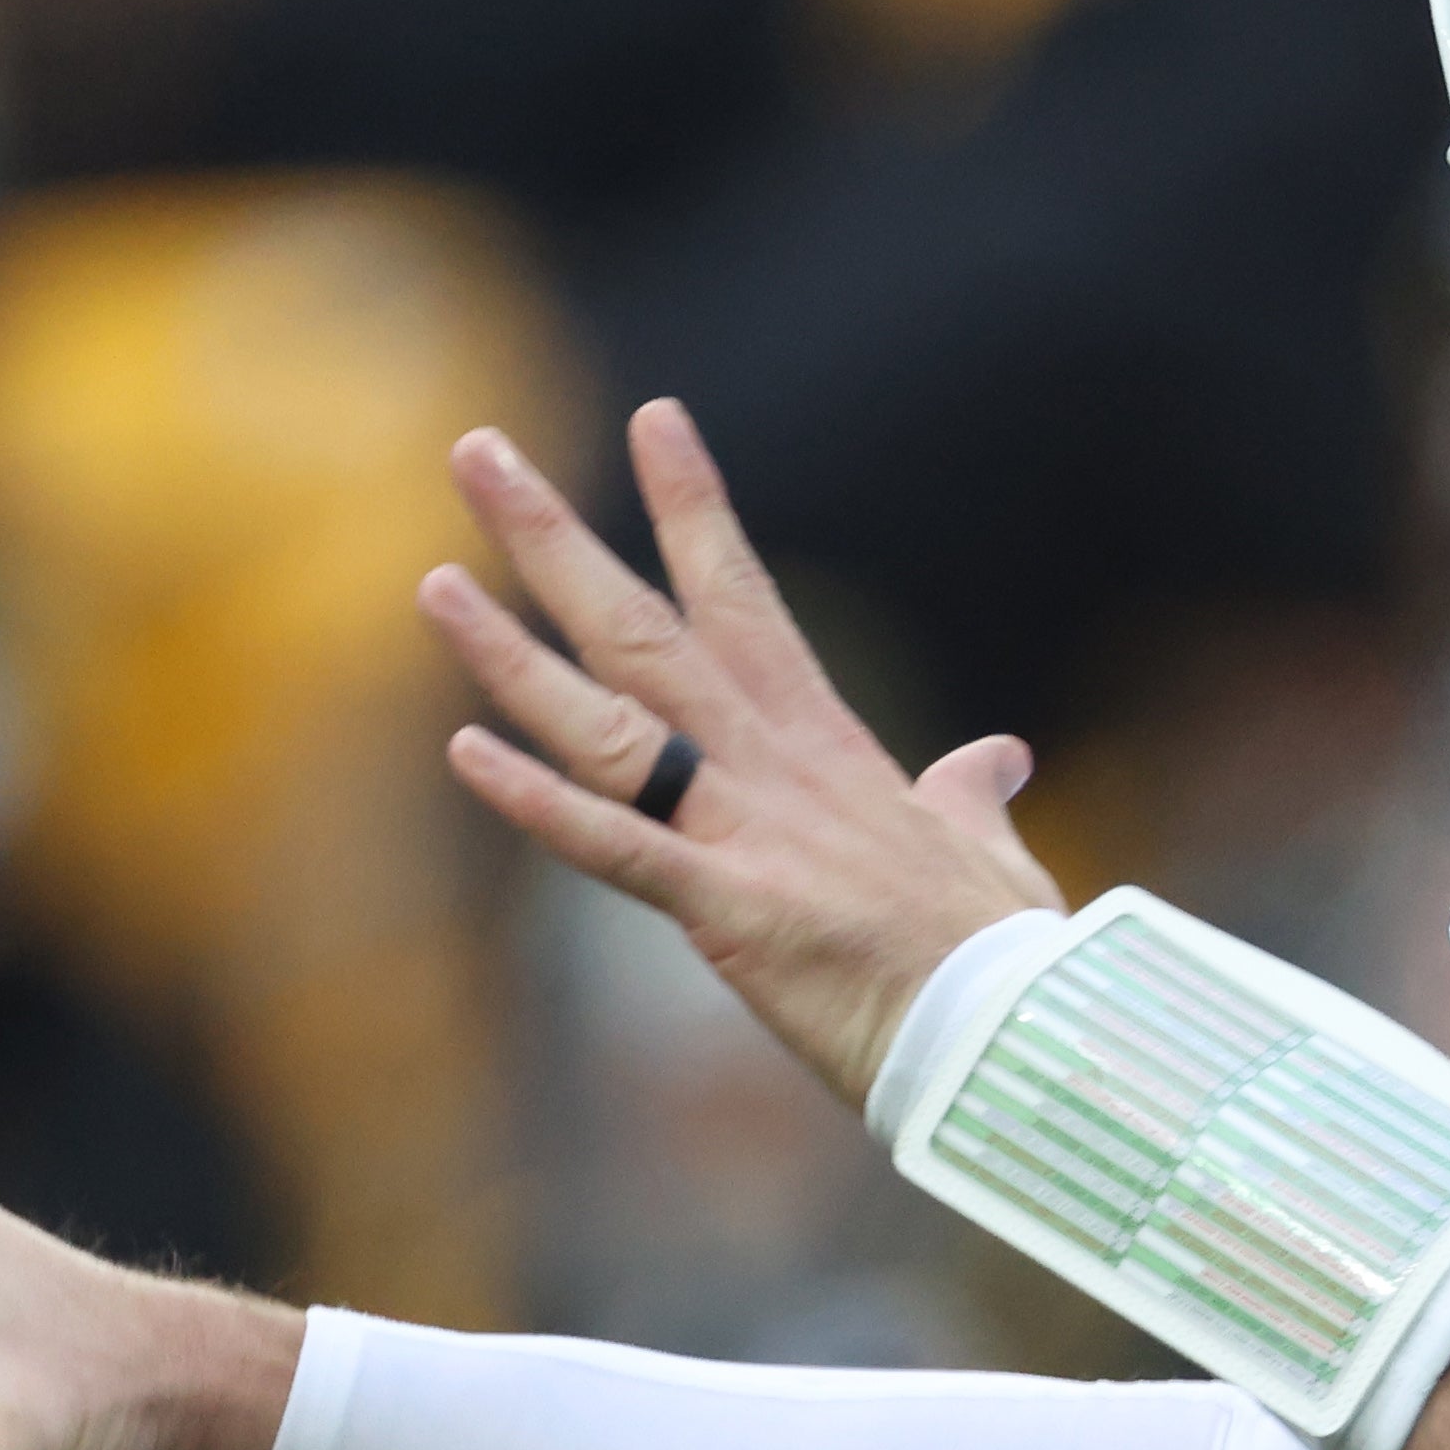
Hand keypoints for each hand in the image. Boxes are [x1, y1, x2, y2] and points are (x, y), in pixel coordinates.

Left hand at [421, 399, 1063, 1104]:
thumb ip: (968, 794)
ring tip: (432, 583)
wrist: (1017, 1032)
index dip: (691, 505)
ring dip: (511, 655)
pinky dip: (539, 805)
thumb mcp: (981, 846)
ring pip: (606, 721)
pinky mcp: (730, 910)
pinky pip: (616, 849)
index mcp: (820, 743)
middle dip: (550, 538)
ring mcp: (746, 832)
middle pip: (640, 626)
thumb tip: (992, 758)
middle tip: (476, 449)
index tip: (651, 416)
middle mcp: (769, 765)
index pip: (740, 595)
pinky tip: (466, 754)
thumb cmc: (998, 949)